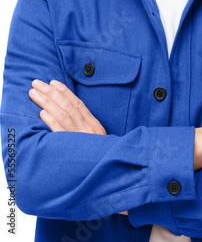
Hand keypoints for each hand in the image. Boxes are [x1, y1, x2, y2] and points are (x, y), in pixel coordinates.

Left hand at [29, 79, 127, 214]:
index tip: (52, 82)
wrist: (112, 174)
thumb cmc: (99, 157)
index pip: (77, 103)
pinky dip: (51, 121)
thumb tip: (68, 113)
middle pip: (67, 106)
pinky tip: (42, 113)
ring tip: (34, 94)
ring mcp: (81, 139)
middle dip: (50, 92)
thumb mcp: (96, 138)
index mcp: (94, 125)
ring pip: (62, 115)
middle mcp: (88, 129)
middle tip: (36, 83)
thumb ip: (85, 126)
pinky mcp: (73, 150)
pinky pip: (61, 133)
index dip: (64, 91)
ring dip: (47, 102)